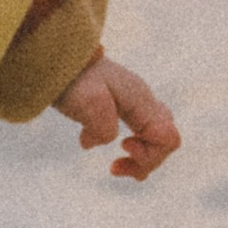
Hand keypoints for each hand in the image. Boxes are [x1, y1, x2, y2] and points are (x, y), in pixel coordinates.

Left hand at [55, 53, 179, 179]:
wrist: (59, 58)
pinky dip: (132, 149)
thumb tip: (92, 143)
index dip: (150, 154)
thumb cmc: (73, 79)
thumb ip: (102, 127)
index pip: (168, 138)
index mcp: (141, 102)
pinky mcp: (125, 105)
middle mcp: (145, 102)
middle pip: (166, 140)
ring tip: (114, 168)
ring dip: (140, 158)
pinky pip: (143, 132)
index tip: (122, 146)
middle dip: (145, 161)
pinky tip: (110, 153)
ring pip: (156, 137)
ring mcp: (137, 103)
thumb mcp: (86, 103)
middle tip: (113, 167)